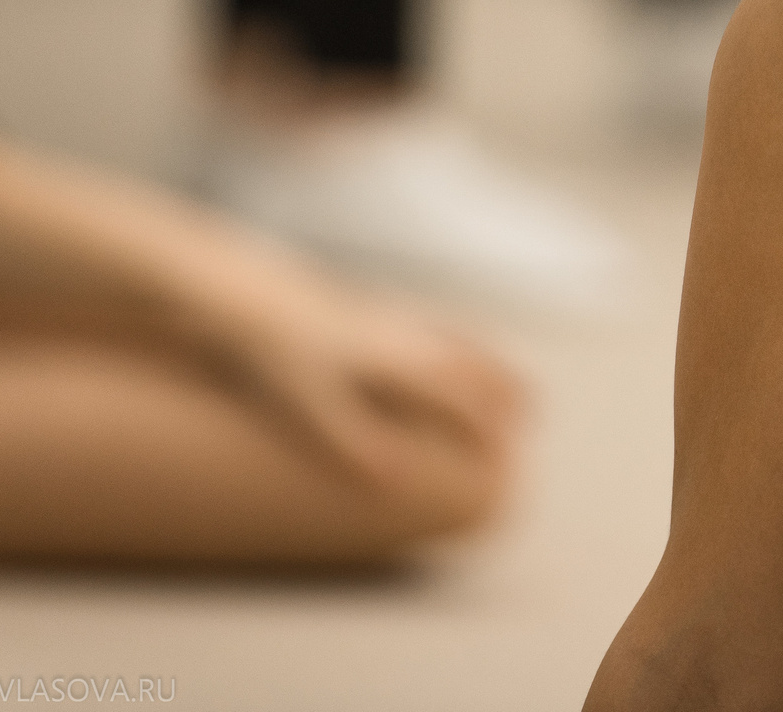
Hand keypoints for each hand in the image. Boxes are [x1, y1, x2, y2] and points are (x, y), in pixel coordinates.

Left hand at [203, 263, 525, 491]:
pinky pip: (434, 326)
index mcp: (401, 364)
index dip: (487, 424)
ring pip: (457, 341)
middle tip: (530, 416)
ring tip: (505, 380)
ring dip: (489, 361)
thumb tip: (395, 482)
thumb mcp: (313, 408)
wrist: (253, 301)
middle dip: (504, 389)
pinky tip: (448, 346)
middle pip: (472, 363)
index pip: (461, 395)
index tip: (507, 449)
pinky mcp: (374, 312)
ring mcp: (393, 322)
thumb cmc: (280, 359)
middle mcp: (407, 340)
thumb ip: (358, 445)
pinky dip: (458, 340)